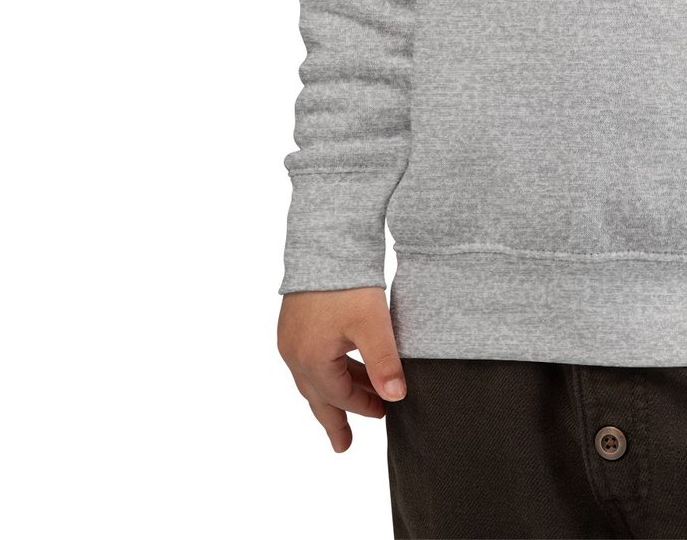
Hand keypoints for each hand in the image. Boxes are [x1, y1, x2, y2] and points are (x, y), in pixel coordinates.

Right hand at [277, 288, 407, 451]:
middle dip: (333, 420)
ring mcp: (290, 338)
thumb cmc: (347, 282)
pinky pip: (307, 360)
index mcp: (312, 360)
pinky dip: (324, 372)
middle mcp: (294, 353)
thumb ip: (384, 361)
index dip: (366, 405)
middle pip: (318, 396)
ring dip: (331, 393)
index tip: (386, 412)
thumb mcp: (372, 323)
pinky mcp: (292, 323)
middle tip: (343, 446)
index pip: (342, 395)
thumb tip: (397, 397)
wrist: (324, 240)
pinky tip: (338, 367)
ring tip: (345, 407)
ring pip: (312, 378)